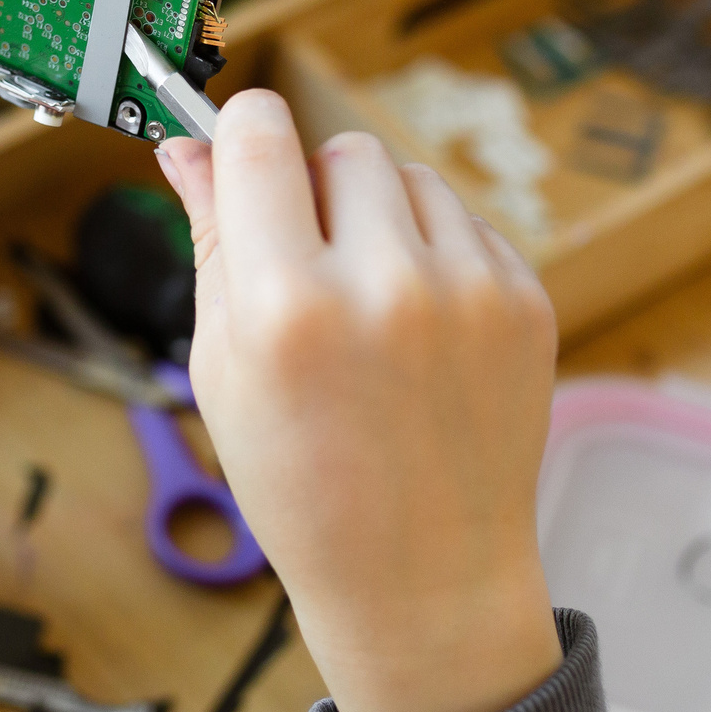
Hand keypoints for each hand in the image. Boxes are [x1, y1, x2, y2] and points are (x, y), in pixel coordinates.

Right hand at [158, 92, 563, 711]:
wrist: (423, 577)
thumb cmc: (302, 483)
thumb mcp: (222, 368)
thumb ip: (210, 242)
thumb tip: (185, 144)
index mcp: (287, 305)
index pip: (261, 134)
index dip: (242, 136)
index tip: (242, 156)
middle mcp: (384, 285)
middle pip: (342, 150)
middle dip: (316, 190)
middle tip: (308, 270)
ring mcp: (468, 292)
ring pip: (409, 178)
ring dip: (381, 219)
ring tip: (369, 310)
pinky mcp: (525, 302)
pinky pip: (465, 225)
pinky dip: (436, 257)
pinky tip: (420, 336)